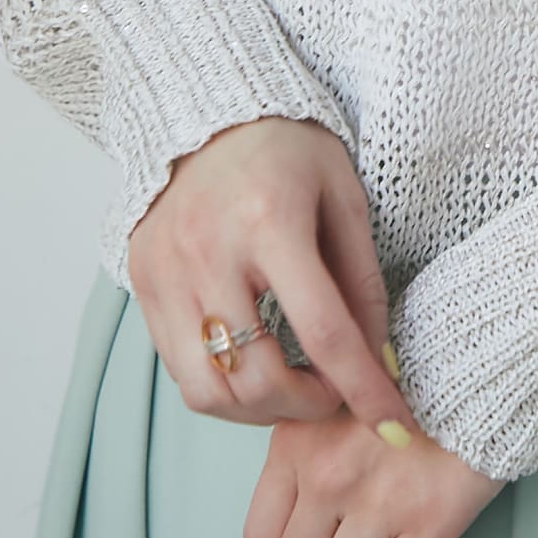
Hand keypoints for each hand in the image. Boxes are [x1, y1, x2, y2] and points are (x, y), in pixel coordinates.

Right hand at [126, 116, 417, 438]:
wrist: (209, 114)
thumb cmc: (288, 150)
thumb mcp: (344, 198)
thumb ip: (362, 280)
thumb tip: (381, 359)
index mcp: (271, 221)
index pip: (323, 332)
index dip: (364, 388)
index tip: (395, 424)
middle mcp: (208, 251)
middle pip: (258, 376)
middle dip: (308, 405)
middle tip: (337, 393)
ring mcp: (165, 271)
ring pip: (210, 392)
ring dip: (262, 410)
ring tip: (295, 386)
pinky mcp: (142, 283)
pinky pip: (179, 371)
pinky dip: (224, 388)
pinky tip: (254, 365)